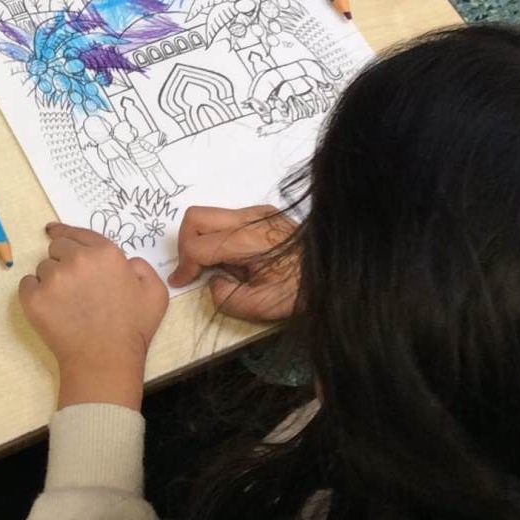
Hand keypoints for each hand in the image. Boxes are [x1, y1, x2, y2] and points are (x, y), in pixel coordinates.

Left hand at [19, 224, 169, 409]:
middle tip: (74, 285)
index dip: (65, 233)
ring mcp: (52, 278)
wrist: (105, 360)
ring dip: (51, 279)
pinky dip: (35, 293)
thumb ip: (141, 266)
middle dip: (63, 260)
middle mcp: (76, 259)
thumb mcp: (155, 292)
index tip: (54, 231)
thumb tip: (126, 261)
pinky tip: (50, 308)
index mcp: (104, 253)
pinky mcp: (33, 298)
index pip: (77, 233)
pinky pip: (27, 284)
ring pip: (43, 267)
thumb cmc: (132, 329)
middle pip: (57, 247)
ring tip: (66, 303)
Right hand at [169, 204, 298, 321]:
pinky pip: (226, 220)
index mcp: (249, 240)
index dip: (183, 265)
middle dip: (185, 244)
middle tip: (193, 270)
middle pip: (195, 218)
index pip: (197, 244)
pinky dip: (219, 237)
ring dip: (203, 240)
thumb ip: (226, 298)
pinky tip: (237, 259)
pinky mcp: (263, 213)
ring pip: (209, 215)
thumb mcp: (264, 307)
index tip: (181, 282)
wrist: (337, 274)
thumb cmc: (302, 292)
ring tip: (220, 267)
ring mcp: (258, 212)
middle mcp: (250, 218)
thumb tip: (213, 281)